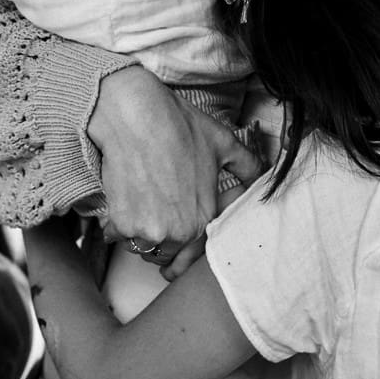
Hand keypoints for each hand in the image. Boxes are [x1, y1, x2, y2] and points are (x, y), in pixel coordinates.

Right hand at [87, 67, 263, 266]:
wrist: (135, 115)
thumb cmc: (178, 126)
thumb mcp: (223, 144)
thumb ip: (247, 166)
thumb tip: (265, 173)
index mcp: (203, 220)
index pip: (193, 254)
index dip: (183, 257)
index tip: (174, 263)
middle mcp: (177, 232)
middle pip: (165, 252)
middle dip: (160, 239)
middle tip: (154, 219)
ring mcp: (147, 230)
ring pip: (141, 245)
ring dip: (138, 233)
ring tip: (140, 205)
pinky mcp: (120, 223)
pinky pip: (115, 234)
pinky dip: (115, 223)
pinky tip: (122, 200)